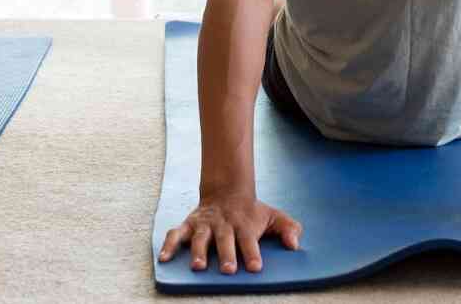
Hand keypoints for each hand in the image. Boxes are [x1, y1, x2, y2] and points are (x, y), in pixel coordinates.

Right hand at [158, 191, 302, 274]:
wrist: (227, 191)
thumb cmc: (252, 212)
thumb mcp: (274, 216)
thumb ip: (288, 229)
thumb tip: (295, 244)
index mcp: (244, 225)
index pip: (249, 240)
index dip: (252, 253)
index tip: (255, 267)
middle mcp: (224, 225)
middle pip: (225, 240)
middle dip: (226, 254)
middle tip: (228, 270)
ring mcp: (205, 225)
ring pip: (201, 238)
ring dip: (199, 252)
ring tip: (198, 266)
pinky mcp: (189, 225)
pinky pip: (176, 234)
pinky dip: (169, 245)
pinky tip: (164, 258)